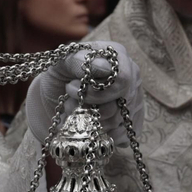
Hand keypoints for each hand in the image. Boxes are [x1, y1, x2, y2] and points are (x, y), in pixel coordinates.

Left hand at [26, 42, 142, 147]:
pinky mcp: (132, 120)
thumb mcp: (60, 63)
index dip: (98, 92)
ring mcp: (134, 99)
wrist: (56, 95)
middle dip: (91, 109)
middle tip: (70, 102)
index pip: (123, 79)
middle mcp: (132, 76)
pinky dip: (100, 135)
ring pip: (119, 121)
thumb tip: (104, 68)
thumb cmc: (59, 75)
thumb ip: (78, 61)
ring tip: (74, 112)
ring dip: (90, 122)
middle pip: (122, 104)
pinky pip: (122, 135)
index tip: (72, 89)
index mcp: (118, 56)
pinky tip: (88, 126)